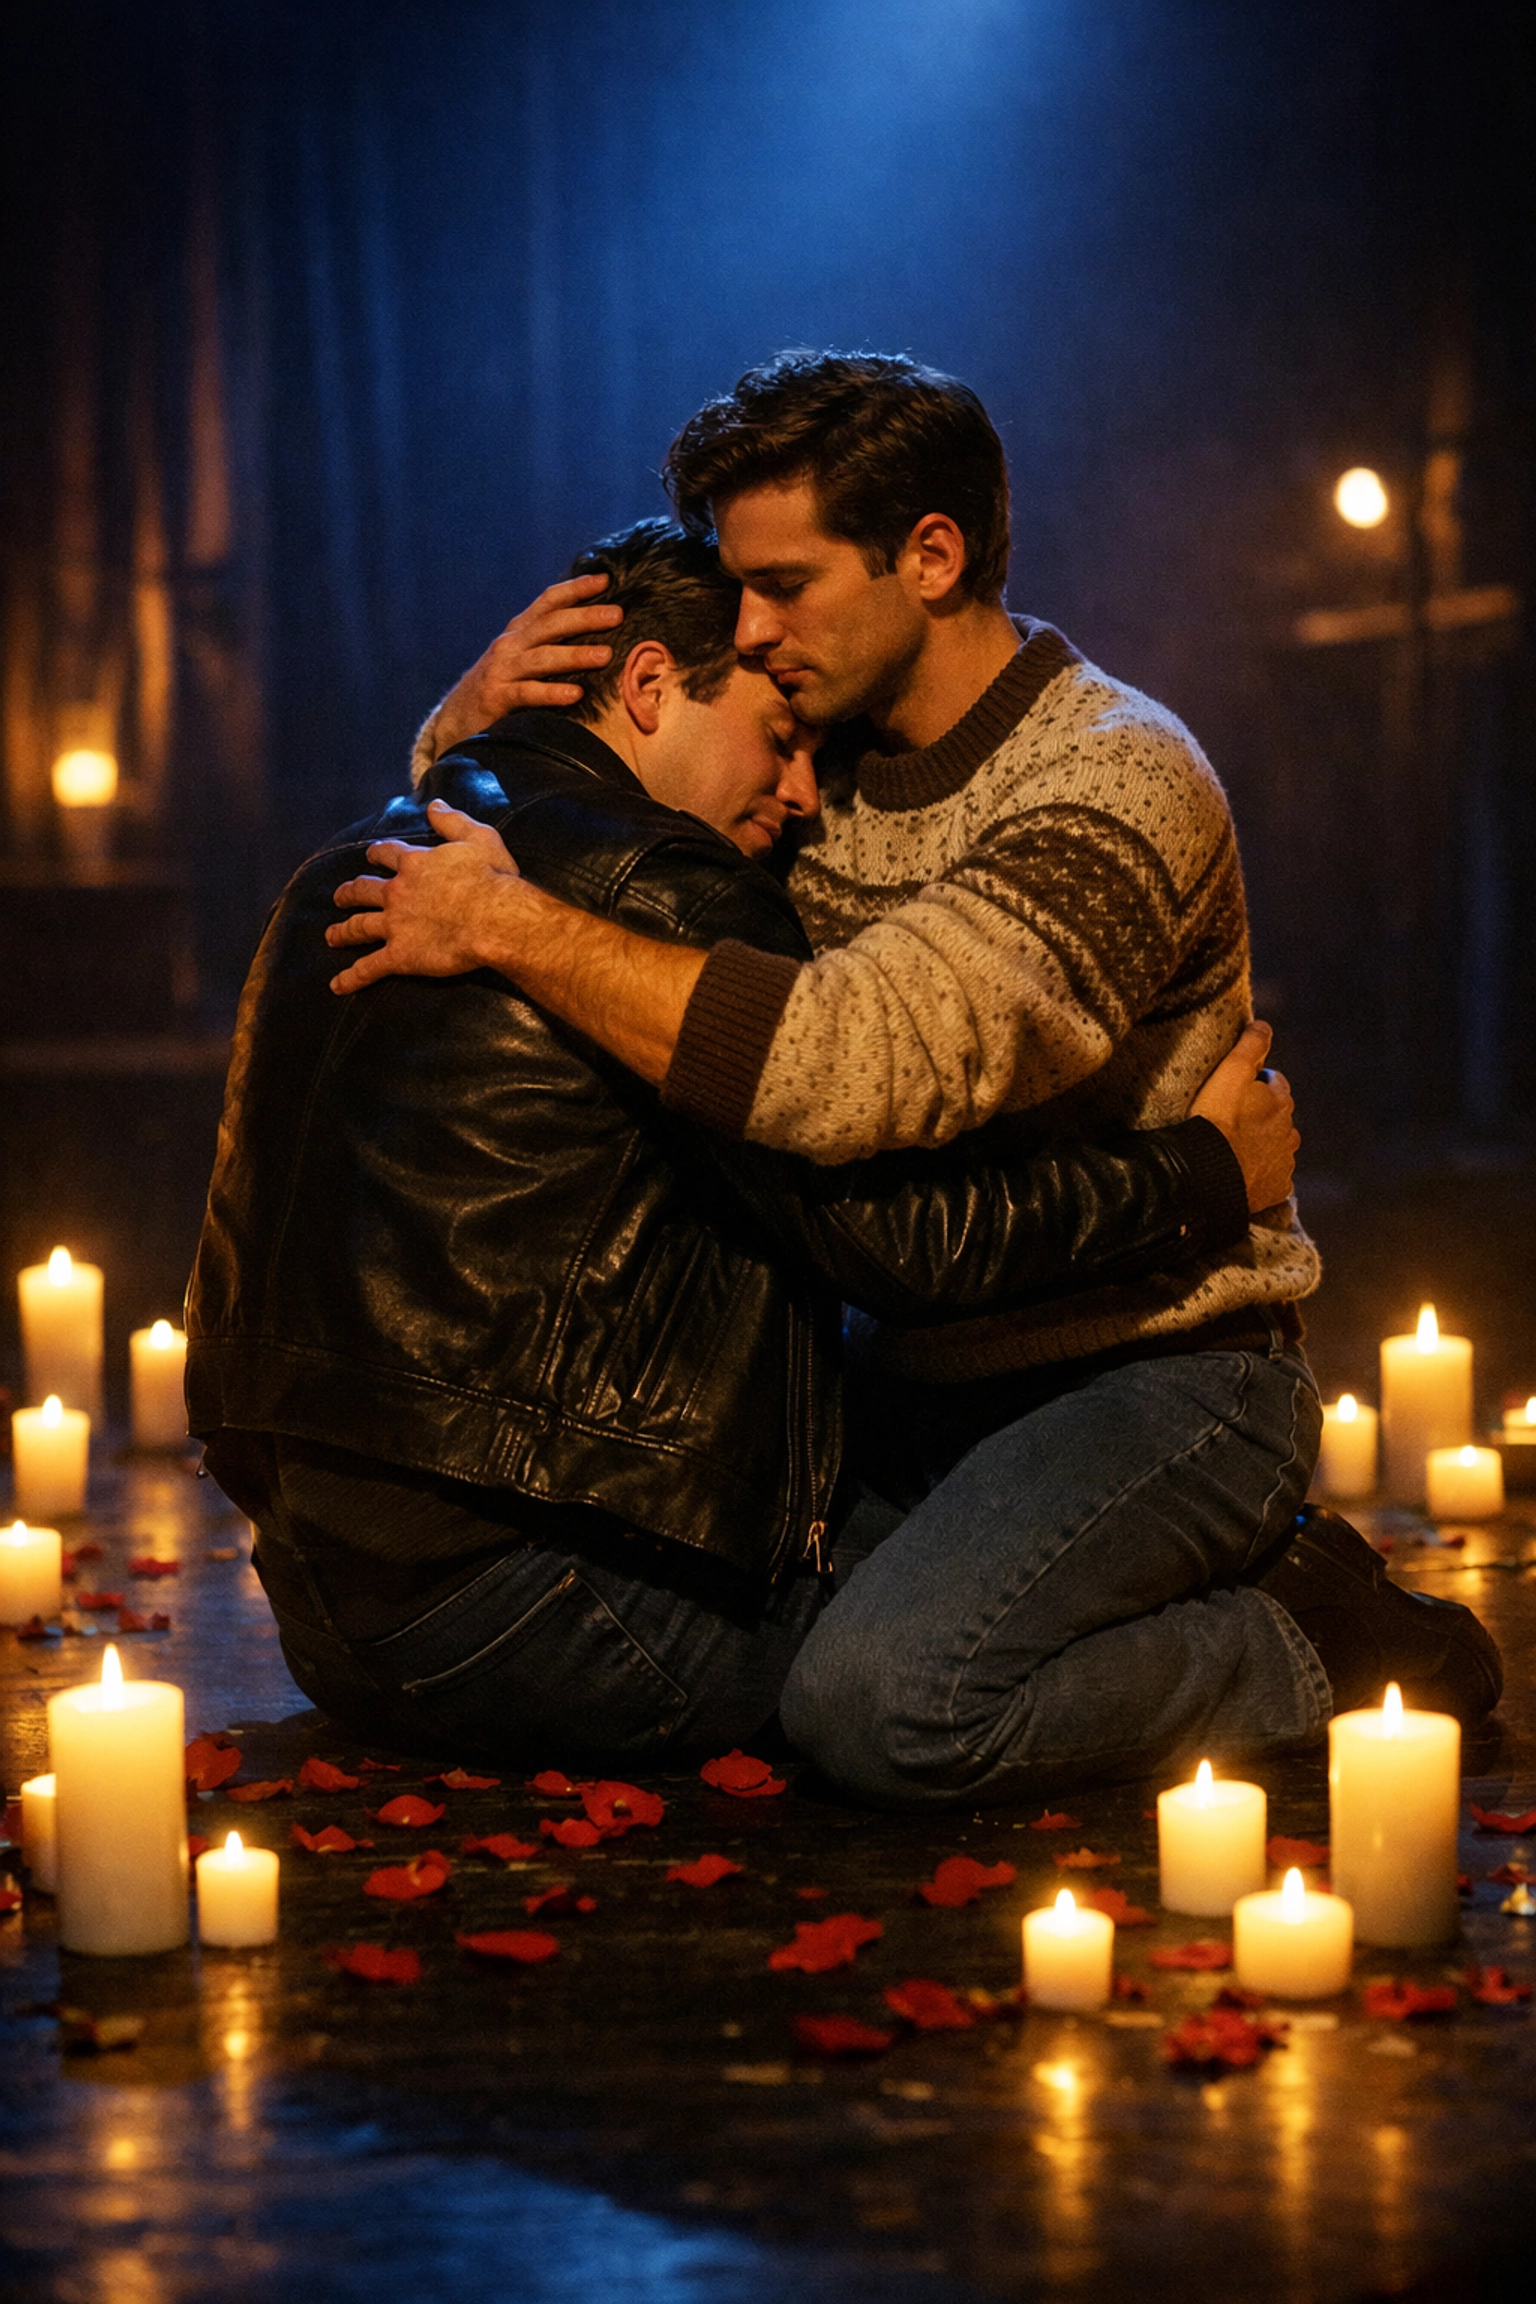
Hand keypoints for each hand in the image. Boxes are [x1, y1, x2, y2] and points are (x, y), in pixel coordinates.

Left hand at [327, 803, 521, 992]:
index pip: (387, 854)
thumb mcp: (479, 838)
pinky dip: (352, 977)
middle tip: (339, 897)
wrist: (494, 919)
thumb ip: (453, 821)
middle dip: (349, 893)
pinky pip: (369, 968)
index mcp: (415, 865)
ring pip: (359, 927)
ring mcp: (394, 925)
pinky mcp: (400, 955)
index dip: (377, 854)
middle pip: (363, 890)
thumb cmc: (492, 879)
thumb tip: (434, 806)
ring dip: (343, 932)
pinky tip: (337, 985)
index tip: (371, 855)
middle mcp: (397, 892)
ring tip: (331, 936)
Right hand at [428, 573, 623, 758]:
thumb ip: (548, 642)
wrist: (456, 717)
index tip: (605, 580)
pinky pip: (527, 693)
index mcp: (519, 632)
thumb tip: (593, 631)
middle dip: (584, 617)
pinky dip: (551, 692)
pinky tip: (575, 694)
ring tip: (605, 655)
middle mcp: (510, 645)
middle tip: (616, 614)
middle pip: (550, 625)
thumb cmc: (500, 686)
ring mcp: (502, 670)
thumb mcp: (521, 658)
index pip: (548, 602)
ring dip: (574, 655)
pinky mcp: (496, 697)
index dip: (575, 588)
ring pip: (542, 657)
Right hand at [1189, 1021, 1299, 1212]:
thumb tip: (1264, 1025)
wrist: (1206, 1175)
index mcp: (1281, 1101)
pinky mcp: (1276, 1190)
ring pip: (1276, 1147)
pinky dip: (1260, 1173)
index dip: (1254, 1083)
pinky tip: (1239, 1173)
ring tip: (1232, 1149)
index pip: (1274, 1083)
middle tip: (1229, 1120)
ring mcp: (1284, 1163)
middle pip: (1277, 1117)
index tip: (1234, 1090)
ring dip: (1261, 1145)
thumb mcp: (1230, 1073)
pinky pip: (1271, 1177)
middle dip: (1261, 1115)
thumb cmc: (1215, 1121)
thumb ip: (1250, 1046)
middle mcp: (1290, 1132)